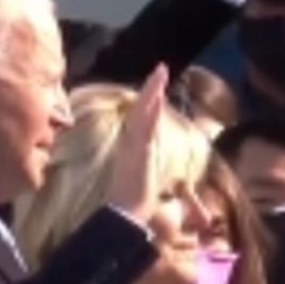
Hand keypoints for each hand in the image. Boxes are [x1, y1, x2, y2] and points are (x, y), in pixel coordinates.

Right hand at [107, 64, 167, 225]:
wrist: (123, 214)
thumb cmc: (133, 203)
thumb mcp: (142, 180)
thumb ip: (145, 170)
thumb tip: (150, 171)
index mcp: (132, 148)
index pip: (141, 120)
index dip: (148, 103)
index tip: (156, 87)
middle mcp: (130, 143)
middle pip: (140, 109)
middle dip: (151, 89)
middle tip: (161, 69)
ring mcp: (133, 144)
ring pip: (142, 112)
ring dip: (152, 91)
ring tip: (161, 72)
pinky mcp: (137, 149)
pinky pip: (145, 124)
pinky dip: (150, 108)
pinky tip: (157, 94)